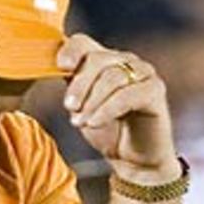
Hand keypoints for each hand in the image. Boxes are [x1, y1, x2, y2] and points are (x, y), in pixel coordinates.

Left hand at [57, 33, 178, 183]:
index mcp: (104, 61)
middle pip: (97, 59)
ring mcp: (143, 73)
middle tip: (69, 107)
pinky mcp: (155, 90)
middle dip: (79, 85)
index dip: (70, 51)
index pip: (83, 43)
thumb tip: (48, 71)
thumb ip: (70, 88)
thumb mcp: (82, 108)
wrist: (133, 161)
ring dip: (92, 102)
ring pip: (112, 77)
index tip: (60, 67)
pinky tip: (95, 123)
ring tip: (80, 122)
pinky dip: (108, 109)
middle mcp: (125, 61)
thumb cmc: (107, 132)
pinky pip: (129, 94)